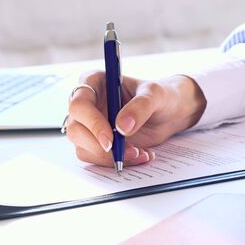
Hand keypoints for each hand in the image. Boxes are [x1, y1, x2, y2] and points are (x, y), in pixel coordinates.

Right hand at [66, 71, 206, 166]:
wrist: (170, 113)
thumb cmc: (160, 96)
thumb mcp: (155, 95)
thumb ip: (140, 107)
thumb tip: (122, 127)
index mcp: (94, 82)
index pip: (79, 104)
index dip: (91, 122)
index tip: (110, 139)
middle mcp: (87, 103)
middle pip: (75, 129)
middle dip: (97, 146)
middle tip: (123, 152)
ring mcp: (89, 124)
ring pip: (82, 147)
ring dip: (108, 157)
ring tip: (138, 152)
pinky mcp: (96, 142)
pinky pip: (95, 157)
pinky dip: (114, 161)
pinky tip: (137, 154)